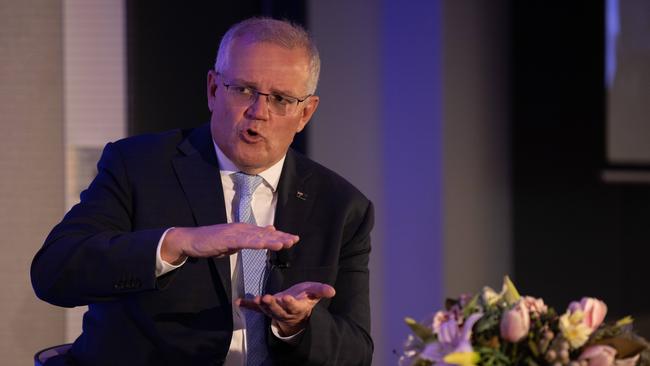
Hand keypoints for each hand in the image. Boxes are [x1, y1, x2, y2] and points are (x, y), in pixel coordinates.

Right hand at [161, 223, 298, 263]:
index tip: (293, 239)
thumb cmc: (212, 241)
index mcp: (244, 230)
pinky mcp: (226, 239)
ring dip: (271, 240)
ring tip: (285, 243)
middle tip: (295, 240)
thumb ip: (249, 238)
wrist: (191, 240)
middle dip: (280, 237)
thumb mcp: (234, 240)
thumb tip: (265, 233)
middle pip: (264, 234)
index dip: (280, 236)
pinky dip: (255, 243)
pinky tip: (264, 245)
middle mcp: (241, 229)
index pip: (265, 234)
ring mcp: (234, 233)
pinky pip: (243, 242)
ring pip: (256, 237)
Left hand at [237, 282, 335, 336]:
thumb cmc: (305, 299)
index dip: (289, 303)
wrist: (296, 312)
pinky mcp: (266, 309)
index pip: (292, 306)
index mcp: (296, 307)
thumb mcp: (314, 294)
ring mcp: (273, 311)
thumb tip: (333, 291)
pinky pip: (256, 309)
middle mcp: (283, 311)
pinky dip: (248, 306)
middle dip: (272, 304)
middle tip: (266, 298)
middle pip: (277, 309)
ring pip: (266, 310)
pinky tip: (239, 302)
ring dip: (260, 305)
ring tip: (255, 299)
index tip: (286, 297)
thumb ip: (321, 291)